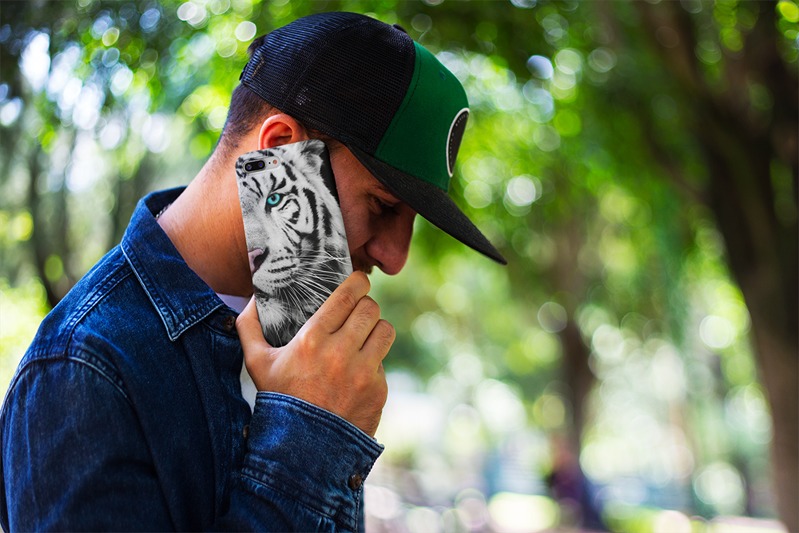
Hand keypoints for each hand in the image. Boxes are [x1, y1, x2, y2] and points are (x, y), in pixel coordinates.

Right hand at [236, 272, 393, 436]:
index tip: (358, 281)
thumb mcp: (256, 364)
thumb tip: (252, 299)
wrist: (302, 450)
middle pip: (371, 309)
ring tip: (364, 335)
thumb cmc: (279, 400)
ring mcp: (363, 372)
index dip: (358, 282)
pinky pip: (384, 362)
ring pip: (385, 330)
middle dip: (365, 305)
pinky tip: (358, 371)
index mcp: (312, 339)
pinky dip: (373, 362)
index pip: (348, 296)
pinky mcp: (378, 390)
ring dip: (375, 329)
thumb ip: (249, 327)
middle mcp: (341, 353)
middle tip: (358, 310)